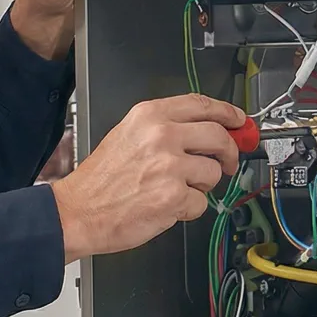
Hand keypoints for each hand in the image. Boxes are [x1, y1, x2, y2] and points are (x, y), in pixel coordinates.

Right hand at [50, 95, 246, 262]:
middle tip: (227, 162)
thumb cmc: (99, 181)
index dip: (227, 112)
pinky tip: (166, 206)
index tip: (239, 120)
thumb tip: (206, 133)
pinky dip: (188, 209)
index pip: (201, 104)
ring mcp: (170, 166)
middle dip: (229, 152)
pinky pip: (202, 203)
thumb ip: (165, 129)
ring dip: (201, 185)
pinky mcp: (174, 196)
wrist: (77, 212)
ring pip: (213, 172)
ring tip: (175, 190)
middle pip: (218, 136)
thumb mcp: (127, 136)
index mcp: (149, 116)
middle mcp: (161, 135)